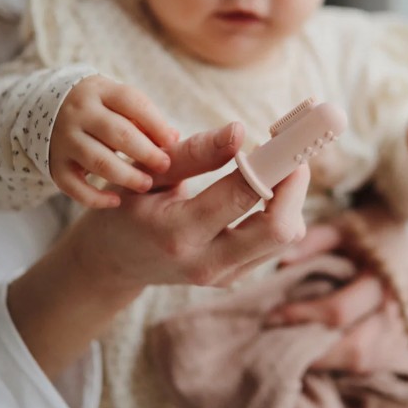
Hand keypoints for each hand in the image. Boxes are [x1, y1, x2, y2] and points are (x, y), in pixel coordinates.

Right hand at [49, 74, 177, 207]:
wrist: (47, 108)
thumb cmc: (99, 108)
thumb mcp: (117, 102)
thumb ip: (143, 118)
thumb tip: (172, 139)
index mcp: (99, 91)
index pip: (132, 103)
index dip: (156, 124)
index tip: (172, 142)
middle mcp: (78, 113)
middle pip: (118, 134)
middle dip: (146, 153)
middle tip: (165, 166)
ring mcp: (63, 139)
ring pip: (98, 161)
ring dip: (126, 176)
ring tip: (147, 185)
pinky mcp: (54, 164)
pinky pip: (73, 186)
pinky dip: (95, 198)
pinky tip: (116, 201)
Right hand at [67, 120, 309, 295]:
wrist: (113, 262)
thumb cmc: (128, 207)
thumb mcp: (148, 173)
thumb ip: (194, 152)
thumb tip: (240, 130)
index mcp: (178, 232)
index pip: (243, 194)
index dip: (273, 162)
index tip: (288, 136)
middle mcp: (206, 262)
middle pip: (280, 229)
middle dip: (295, 184)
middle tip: (287, 151)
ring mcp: (224, 277)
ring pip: (287, 236)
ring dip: (291, 197)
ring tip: (271, 166)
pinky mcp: (235, 277)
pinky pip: (276, 243)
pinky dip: (281, 211)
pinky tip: (262, 189)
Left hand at [265, 199, 407, 371]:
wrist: (396, 234)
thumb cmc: (363, 229)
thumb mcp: (340, 226)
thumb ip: (314, 240)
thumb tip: (282, 262)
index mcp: (383, 278)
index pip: (339, 310)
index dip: (302, 316)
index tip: (271, 315)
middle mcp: (394, 309)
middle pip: (356, 348)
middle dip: (313, 350)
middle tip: (276, 341)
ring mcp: (396, 328)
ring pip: (361, 361)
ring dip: (324, 360)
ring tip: (290, 349)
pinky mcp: (391, 340)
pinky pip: (364, 362)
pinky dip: (336, 361)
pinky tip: (310, 351)